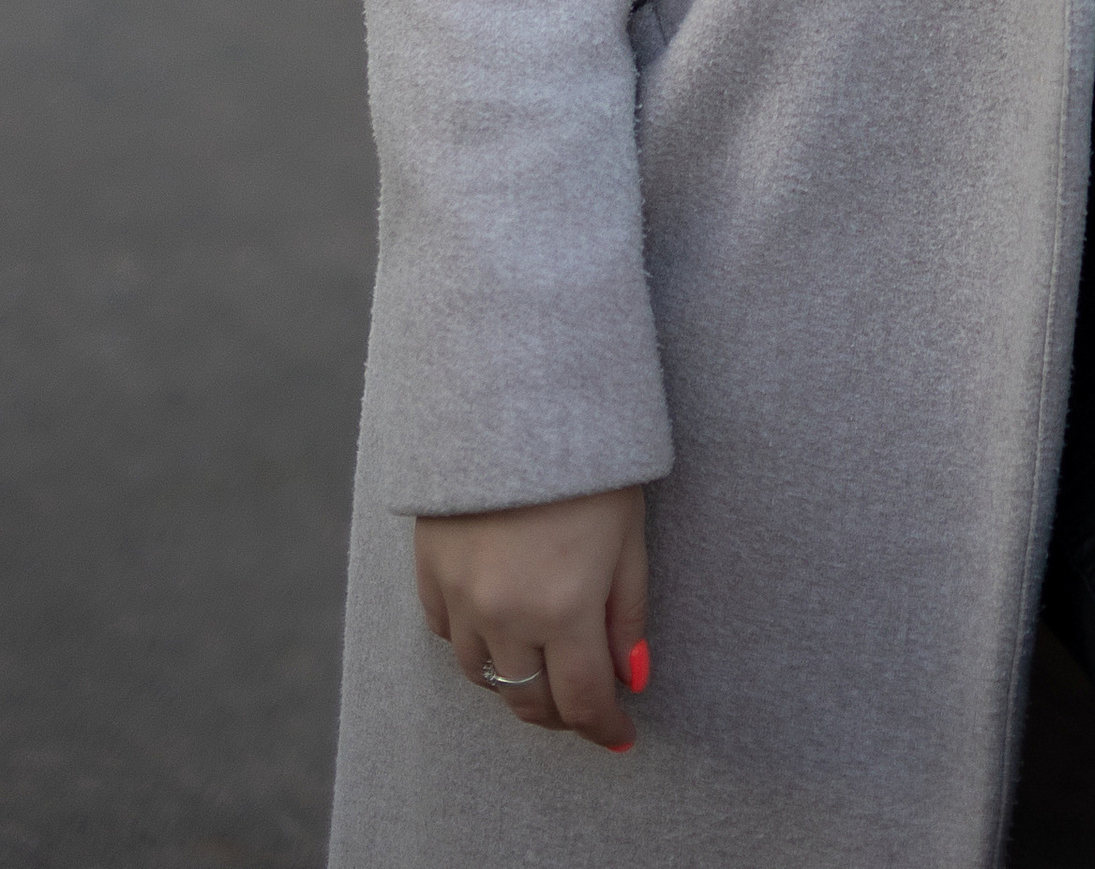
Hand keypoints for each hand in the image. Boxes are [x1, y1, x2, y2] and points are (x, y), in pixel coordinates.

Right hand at [415, 484, 649, 751]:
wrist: (513, 394)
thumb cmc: (588, 460)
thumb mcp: (628, 534)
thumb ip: (627, 613)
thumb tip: (631, 678)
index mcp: (563, 609)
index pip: (581, 701)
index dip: (604, 728)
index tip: (621, 735)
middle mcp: (504, 614)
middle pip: (526, 700)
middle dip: (560, 714)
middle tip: (585, 708)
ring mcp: (460, 595)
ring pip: (481, 675)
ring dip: (515, 681)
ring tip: (544, 668)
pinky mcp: (428, 569)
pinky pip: (445, 632)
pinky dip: (472, 642)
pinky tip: (496, 627)